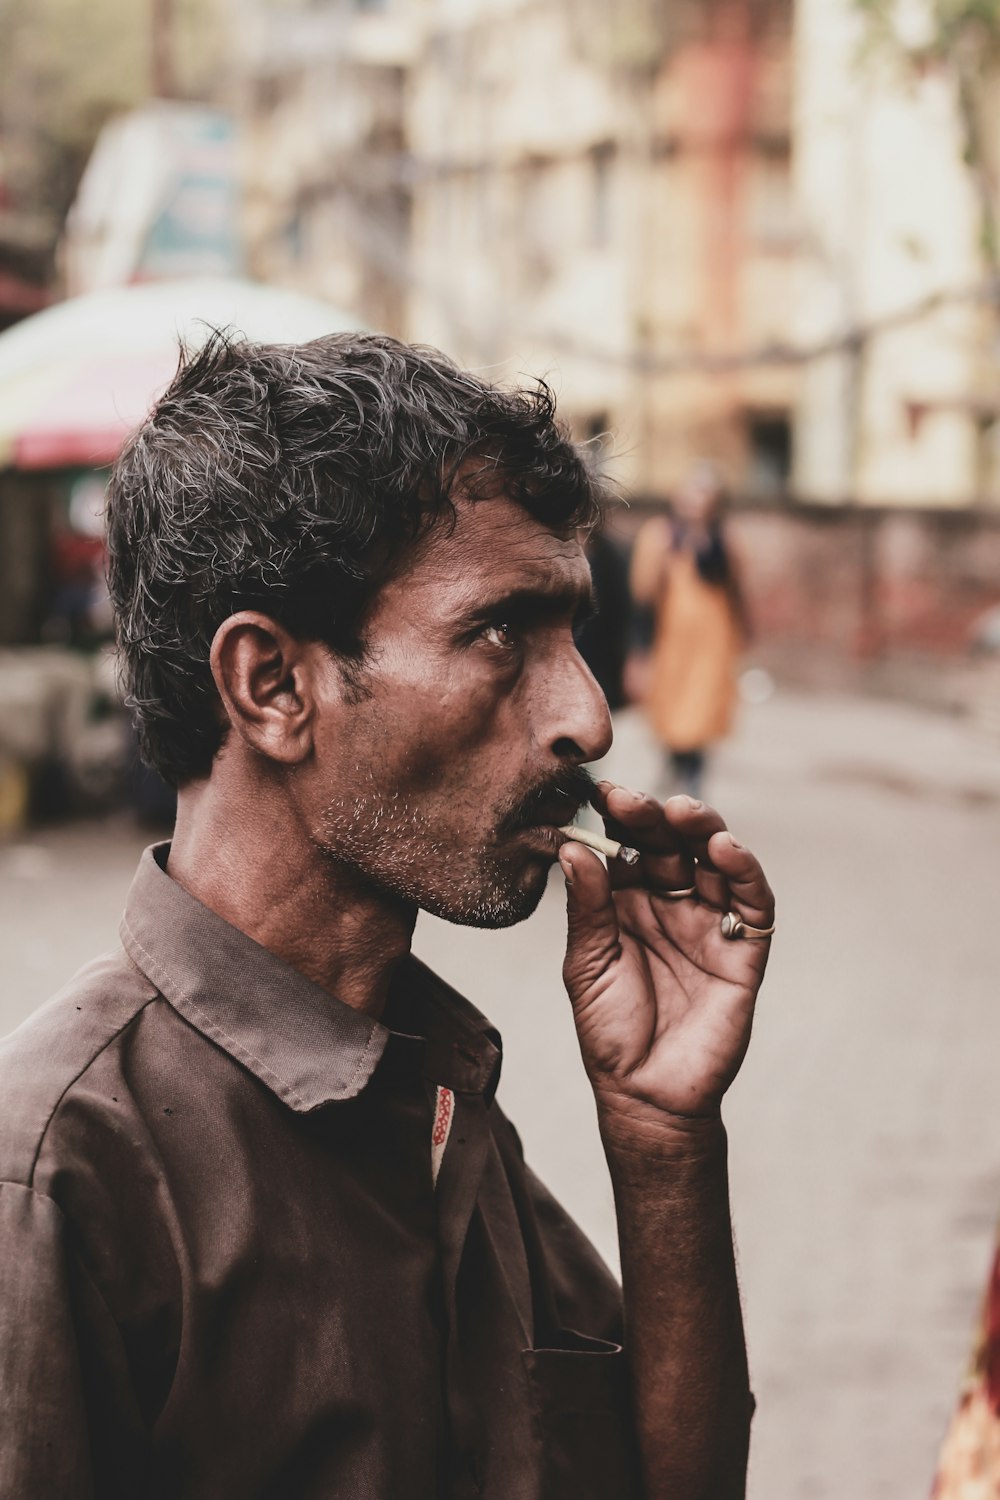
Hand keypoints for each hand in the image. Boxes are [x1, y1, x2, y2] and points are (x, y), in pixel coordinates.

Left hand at [560, 785, 773, 1130]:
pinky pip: (751, 901)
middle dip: (656, 816)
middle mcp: (669, 903)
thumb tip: (571, 848)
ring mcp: (709, 922)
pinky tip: (725, 849)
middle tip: (635, 802)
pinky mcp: (744, 948)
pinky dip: (743, 870)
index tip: (601, 794)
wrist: (646, 1096)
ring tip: (684, 814)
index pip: (627, 844)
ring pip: (713, 860)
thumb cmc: (609, 1032)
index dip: (618, 818)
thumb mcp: (586, 965)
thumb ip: (588, 908)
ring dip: (703, 829)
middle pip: (671, 843)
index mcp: (626, 901)